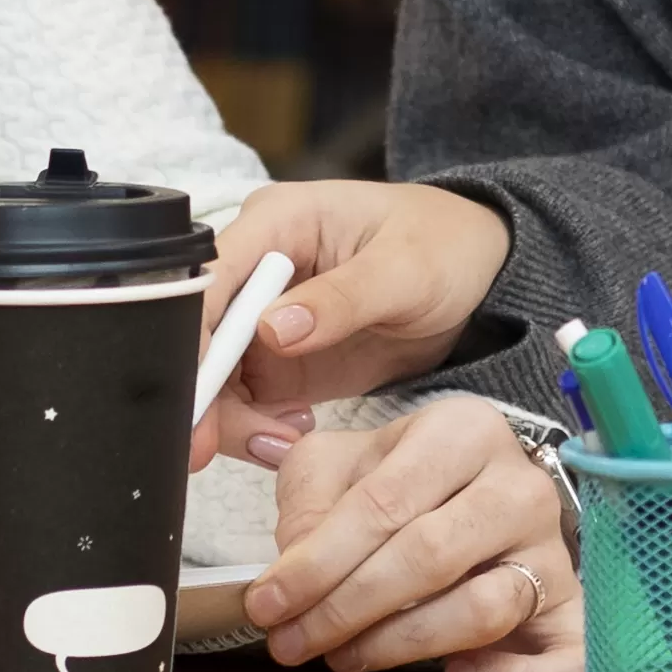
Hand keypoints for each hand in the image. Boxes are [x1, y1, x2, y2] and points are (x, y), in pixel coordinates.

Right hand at [196, 179, 513, 432]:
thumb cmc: (446, 247)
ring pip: (212, 377)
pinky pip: (241, 400)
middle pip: (196, 336)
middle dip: (202, 396)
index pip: (208, 279)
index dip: (193, 340)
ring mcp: (260, 316)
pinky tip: (289, 436)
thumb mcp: (406, 269)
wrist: (479, 279)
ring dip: (230, 420)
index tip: (196, 398)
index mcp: (277, 222)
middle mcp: (255, 268)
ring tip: (282, 441)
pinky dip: (254, 428)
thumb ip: (343, 298)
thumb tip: (272, 330)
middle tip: (214, 449)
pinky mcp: (274, 359)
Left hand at [227, 395, 582, 671]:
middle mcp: (520, 486)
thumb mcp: (338, 466)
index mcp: (464, 432)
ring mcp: (554, 550)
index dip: (317, 562)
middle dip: (347, 608)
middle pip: (431, 556)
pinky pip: (564, 656)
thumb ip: (308, 503)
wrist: (472, 488)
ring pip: (484, 608)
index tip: (266, 605)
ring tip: (346, 657)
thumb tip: (295, 570)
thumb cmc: (399, 481)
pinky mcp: (572, 610)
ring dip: (403, 645)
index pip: (385, 503)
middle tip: (292, 643)